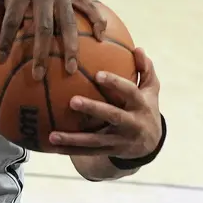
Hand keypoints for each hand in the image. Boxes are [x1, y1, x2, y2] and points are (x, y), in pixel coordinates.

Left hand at [0, 0, 105, 78]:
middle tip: (37, 76)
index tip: (0, 60)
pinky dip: (98, 21)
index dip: (5, 40)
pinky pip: (89, 7)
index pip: (12, 19)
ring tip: (70, 69)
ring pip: (68, 22)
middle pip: (42, 27)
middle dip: (40, 53)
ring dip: (70, 47)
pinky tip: (101, 41)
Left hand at [48, 48, 162, 156]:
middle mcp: (132, 124)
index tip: (98, 75)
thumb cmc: (145, 107)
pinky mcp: (109, 151)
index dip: (116, 84)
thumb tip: (138, 48)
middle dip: (93, 109)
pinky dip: (70, 151)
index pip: (130, 92)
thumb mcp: (151, 90)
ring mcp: (120, 140)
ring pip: (96, 141)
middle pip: (113, 116)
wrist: (151, 143)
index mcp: (141, 105)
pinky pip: (88, 153)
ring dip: (73, 139)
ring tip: (52, 135)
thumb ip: (146, 70)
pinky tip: (52, 146)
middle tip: (72, 101)